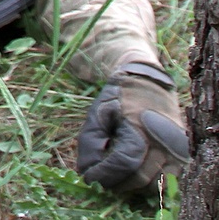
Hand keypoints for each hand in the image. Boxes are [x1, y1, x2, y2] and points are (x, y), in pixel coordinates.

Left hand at [76, 62, 189, 198]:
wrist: (147, 84)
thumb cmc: (119, 98)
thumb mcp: (97, 113)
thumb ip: (90, 143)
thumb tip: (87, 172)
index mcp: (141, 126)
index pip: (124, 163)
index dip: (105, 175)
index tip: (89, 178)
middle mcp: (164, 140)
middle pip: (140, 177)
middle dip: (116, 183)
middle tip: (101, 180)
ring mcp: (177, 149)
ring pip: (154, 183)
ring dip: (133, 186)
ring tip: (116, 176)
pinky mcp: (182, 155)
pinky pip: (166, 180)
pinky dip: (148, 183)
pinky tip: (132, 174)